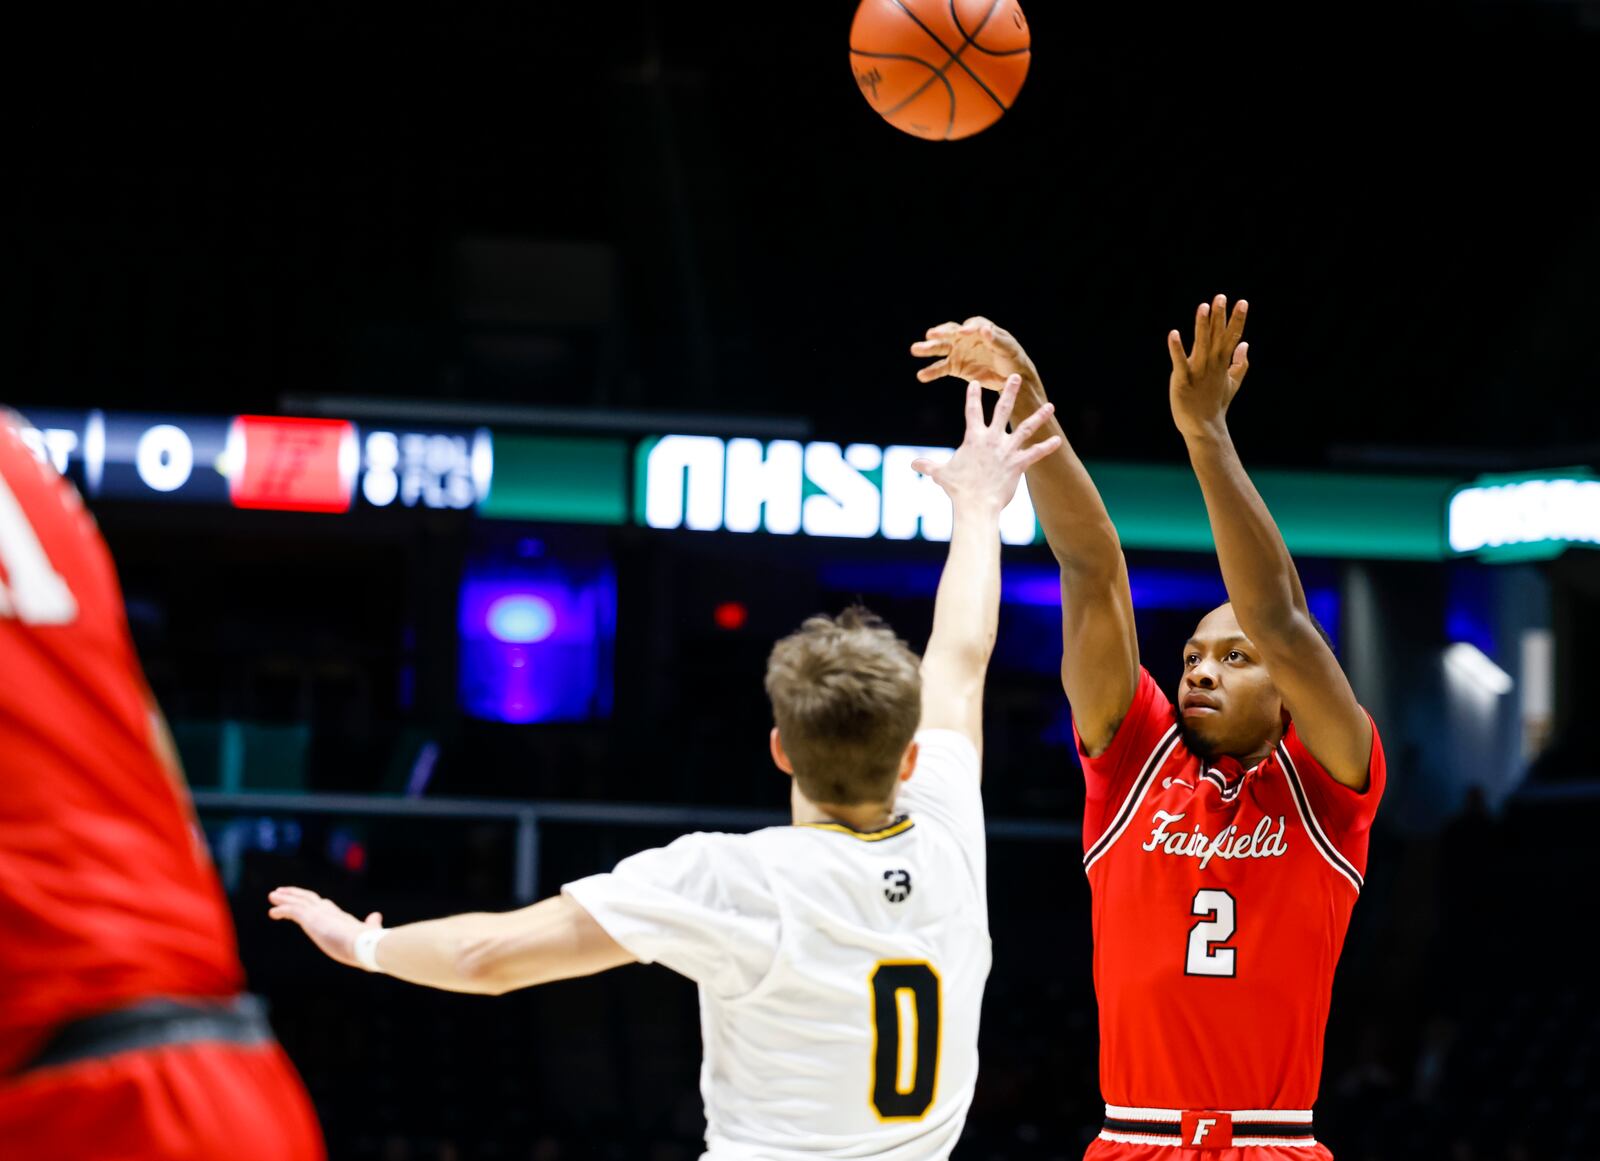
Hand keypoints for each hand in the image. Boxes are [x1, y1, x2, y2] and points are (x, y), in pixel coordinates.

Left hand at [268, 886, 383, 969]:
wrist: (364, 944)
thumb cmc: (367, 943)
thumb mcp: (368, 932)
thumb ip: (370, 924)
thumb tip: (376, 916)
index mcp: (341, 917)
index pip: (324, 906)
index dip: (313, 903)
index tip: (304, 901)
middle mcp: (329, 912)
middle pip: (309, 898)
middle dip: (295, 894)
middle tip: (282, 892)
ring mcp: (320, 914)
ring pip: (298, 901)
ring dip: (284, 898)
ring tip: (273, 896)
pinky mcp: (312, 919)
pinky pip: (292, 911)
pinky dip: (281, 909)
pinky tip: (272, 912)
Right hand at [912, 317, 1040, 394]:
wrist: (1010, 378)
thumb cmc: (1012, 359)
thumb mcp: (1008, 349)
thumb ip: (996, 340)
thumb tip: (985, 330)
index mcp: (981, 329)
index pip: (971, 325)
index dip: (967, 328)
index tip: (963, 332)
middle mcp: (966, 338)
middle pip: (950, 333)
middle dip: (940, 334)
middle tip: (930, 335)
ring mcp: (959, 351)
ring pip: (941, 348)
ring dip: (928, 348)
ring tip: (915, 349)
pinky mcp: (955, 367)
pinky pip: (941, 368)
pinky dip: (931, 372)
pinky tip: (921, 376)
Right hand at [914, 376, 1060, 515]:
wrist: (975, 505)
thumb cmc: (958, 489)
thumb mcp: (941, 474)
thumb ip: (928, 466)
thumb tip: (913, 464)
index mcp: (973, 438)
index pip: (972, 411)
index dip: (973, 396)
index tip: (975, 382)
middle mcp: (991, 440)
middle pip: (1002, 410)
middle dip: (1009, 392)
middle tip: (1016, 377)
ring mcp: (1006, 451)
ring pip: (1025, 428)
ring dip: (1038, 416)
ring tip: (1050, 405)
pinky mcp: (1018, 464)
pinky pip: (1035, 453)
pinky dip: (1046, 447)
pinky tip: (1058, 440)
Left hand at [1167, 294, 1248, 440]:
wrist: (1203, 427)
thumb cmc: (1215, 404)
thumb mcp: (1232, 383)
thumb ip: (1240, 363)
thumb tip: (1245, 344)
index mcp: (1222, 363)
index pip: (1232, 337)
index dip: (1237, 320)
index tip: (1242, 302)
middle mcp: (1212, 364)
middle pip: (1218, 336)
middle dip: (1220, 316)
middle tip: (1221, 297)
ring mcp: (1197, 371)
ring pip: (1201, 343)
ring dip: (1202, 325)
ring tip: (1203, 306)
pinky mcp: (1182, 379)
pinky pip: (1179, 361)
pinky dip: (1176, 348)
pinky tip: (1174, 333)